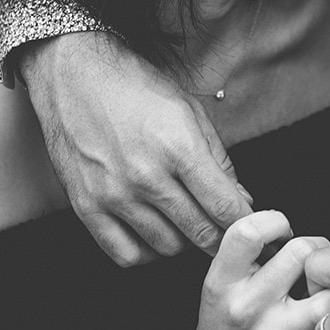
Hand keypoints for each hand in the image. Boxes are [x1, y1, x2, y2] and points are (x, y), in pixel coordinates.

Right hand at [19, 32, 252, 265]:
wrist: (74, 76)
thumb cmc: (135, 88)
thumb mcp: (189, 111)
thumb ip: (219, 160)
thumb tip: (242, 201)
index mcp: (179, 147)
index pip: (225, 208)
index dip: (247, 225)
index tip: (254, 230)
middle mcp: (146, 176)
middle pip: (201, 234)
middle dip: (221, 238)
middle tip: (224, 231)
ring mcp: (114, 195)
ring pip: (167, 248)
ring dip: (184, 241)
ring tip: (185, 222)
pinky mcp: (86, 206)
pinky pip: (125, 254)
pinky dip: (146, 253)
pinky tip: (152, 234)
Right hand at [179, 211, 329, 329]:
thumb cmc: (226, 319)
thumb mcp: (221, 279)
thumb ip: (250, 249)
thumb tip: (287, 223)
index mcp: (222, 281)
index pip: (250, 231)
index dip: (276, 220)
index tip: (282, 230)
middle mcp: (243, 308)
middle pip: (301, 253)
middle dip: (317, 248)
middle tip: (314, 260)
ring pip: (326, 298)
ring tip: (325, 291)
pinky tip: (324, 324)